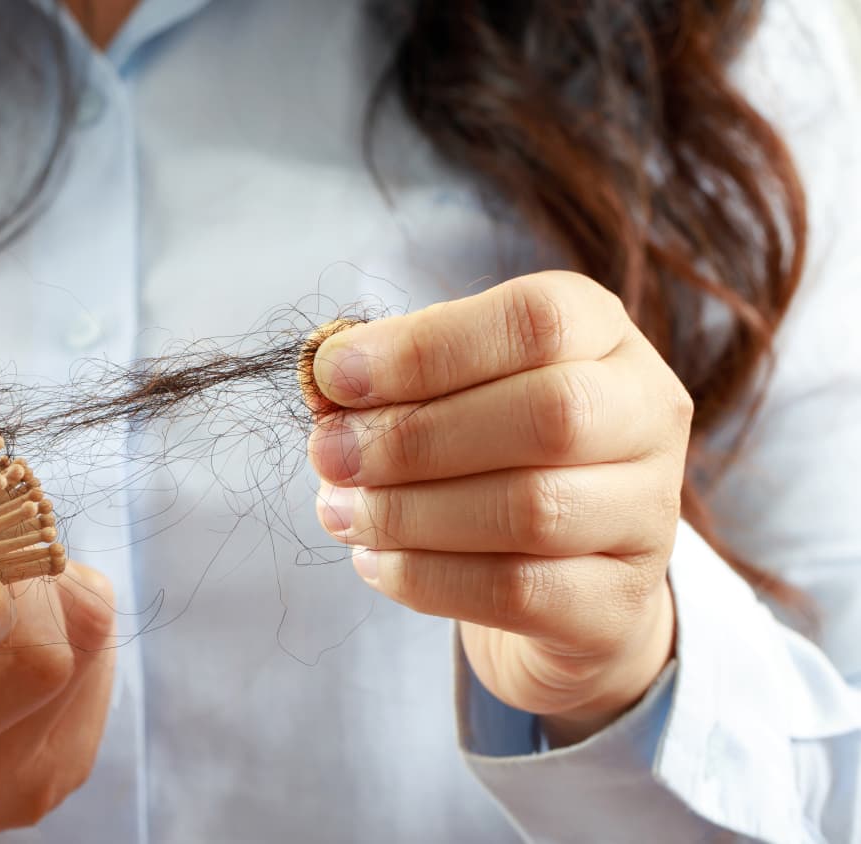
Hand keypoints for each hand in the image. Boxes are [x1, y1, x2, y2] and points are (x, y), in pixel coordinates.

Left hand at [307, 271, 686, 744]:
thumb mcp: (442, 393)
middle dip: (414, 436)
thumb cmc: (484, 456)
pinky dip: (427, 578)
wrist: (557, 581)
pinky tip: (374, 563)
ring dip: (410, 512)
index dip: (425, 347)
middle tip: (329, 454)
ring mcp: (647, 515)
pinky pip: (518, 592)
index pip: (536, 319)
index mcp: (602, 335)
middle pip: (548, 414)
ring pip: (532, 510)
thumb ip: (386, 379)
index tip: (332, 375)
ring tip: (340, 511)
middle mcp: (644, 415)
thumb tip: (322, 376)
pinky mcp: (618, 604)